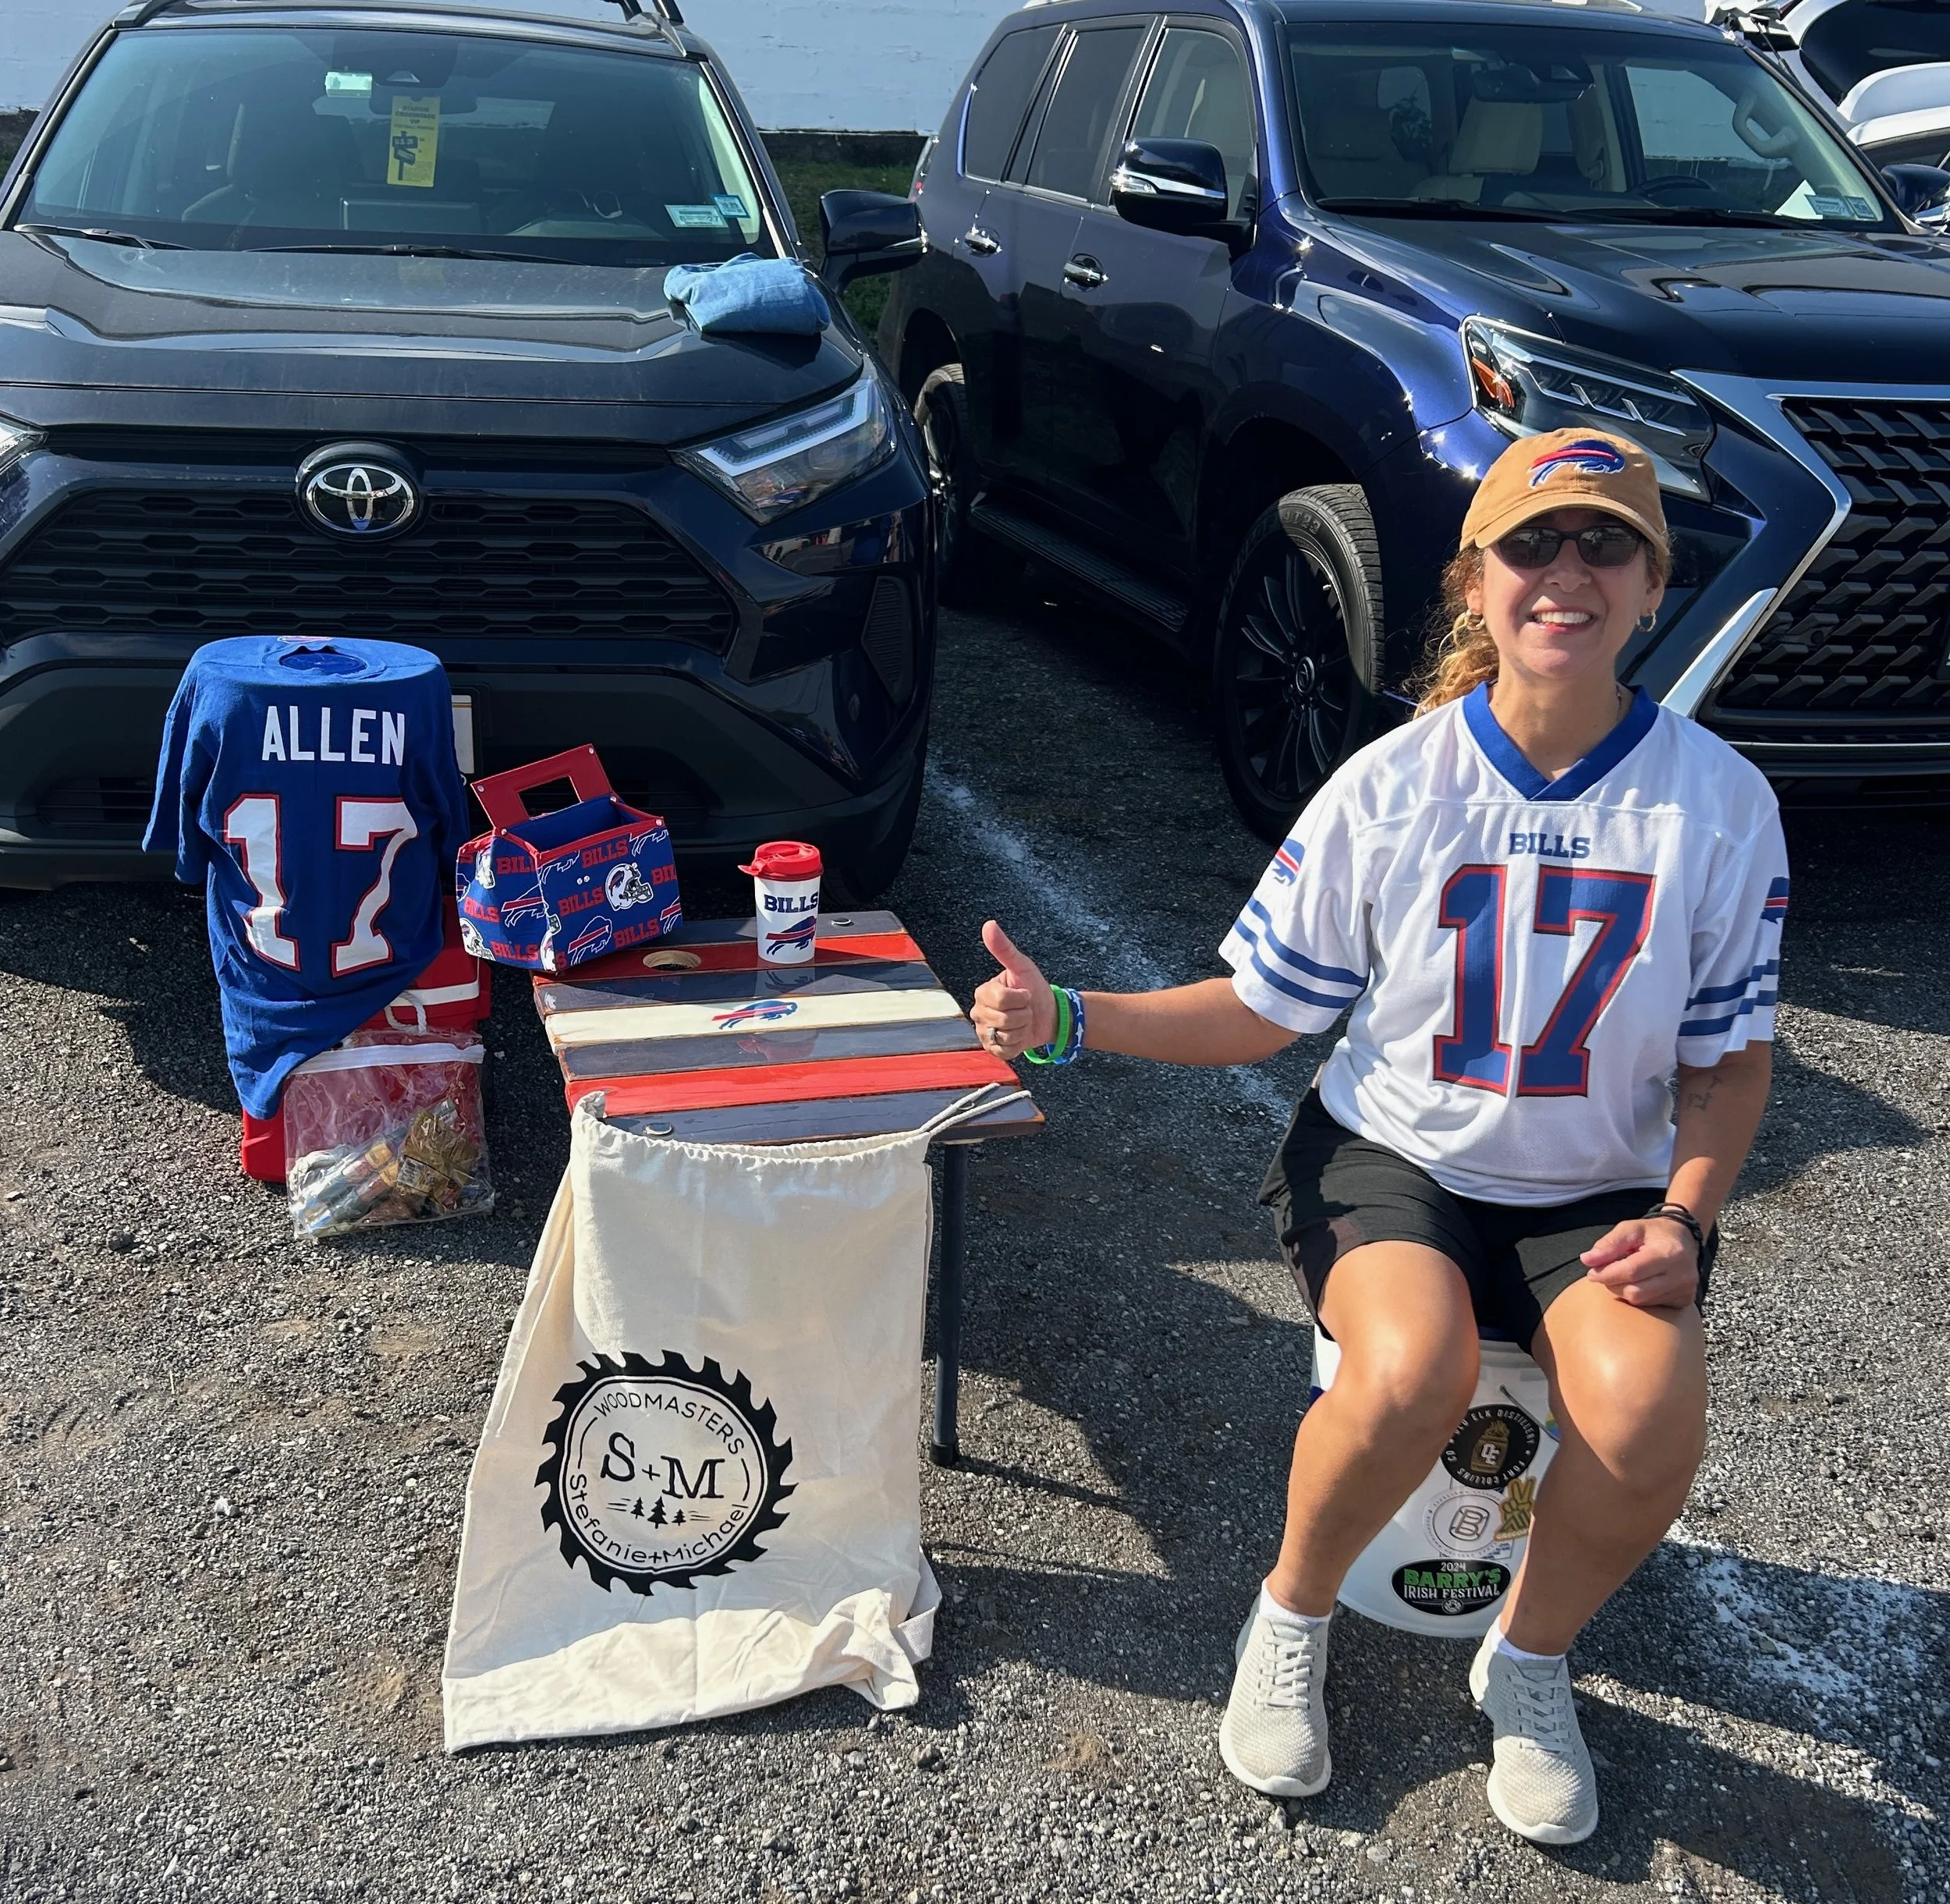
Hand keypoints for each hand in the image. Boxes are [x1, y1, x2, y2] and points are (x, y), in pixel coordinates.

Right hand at [970, 920, 1056, 1059]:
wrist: (1049, 1014)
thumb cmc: (1034, 988)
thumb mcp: (1022, 966)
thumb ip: (1004, 949)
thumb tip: (989, 924)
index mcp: (983, 992)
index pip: (1002, 999)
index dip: (1021, 998)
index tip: (1025, 994)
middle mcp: (978, 1013)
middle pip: (1004, 1019)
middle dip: (1024, 1014)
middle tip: (1025, 1009)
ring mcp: (984, 1032)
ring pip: (1006, 1035)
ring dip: (1023, 1029)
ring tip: (1023, 1022)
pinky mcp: (992, 1049)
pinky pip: (1005, 1050)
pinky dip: (1018, 1044)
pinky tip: (1020, 1036)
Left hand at [1580, 1217, 1700, 1309]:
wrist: (1683, 1239)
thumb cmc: (1652, 1233)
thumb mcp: (1630, 1229)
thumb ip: (1609, 1244)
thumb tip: (1586, 1260)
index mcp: (1668, 1252)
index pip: (1632, 1271)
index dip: (1607, 1274)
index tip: (1591, 1272)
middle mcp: (1681, 1274)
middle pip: (1635, 1291)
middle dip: (1613, 1283)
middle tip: (1607, 1272)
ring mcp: (1685, 1290)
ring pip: (1641, 1301)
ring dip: (1623, 1290)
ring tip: (1624, 1275)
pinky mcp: (1684, 1300)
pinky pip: (1651, 1306)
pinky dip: (1638, 1296)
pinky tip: (1640, 1282)